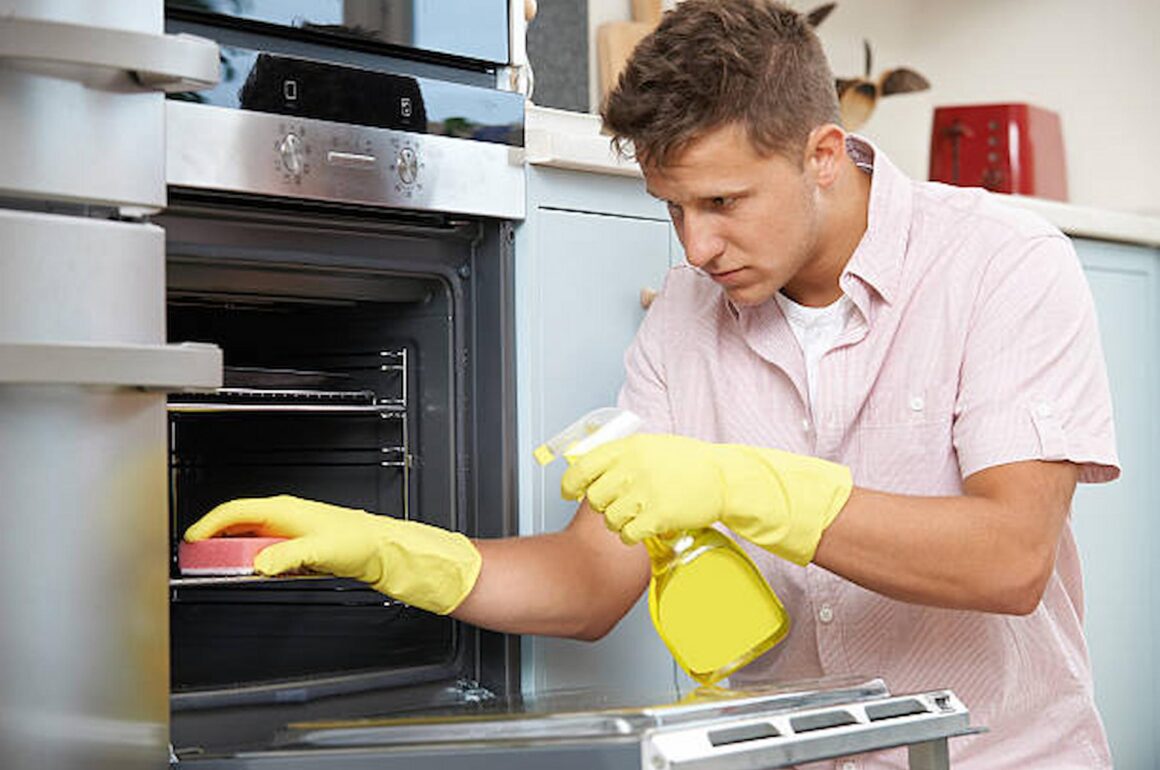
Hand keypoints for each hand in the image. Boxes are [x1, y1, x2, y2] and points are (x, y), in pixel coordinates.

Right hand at [184, 495, 481, 614]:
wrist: (384, 548)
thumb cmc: (360, 540)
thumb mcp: (320, 550)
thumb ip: (287, 556)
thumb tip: (260, 564)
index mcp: (285, 510)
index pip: (235, 511)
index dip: (209, 524)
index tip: (190, 539)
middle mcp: (285, 516)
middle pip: (238, 525)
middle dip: (215, 539)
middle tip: (197, 559)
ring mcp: (290, 531)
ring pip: (250, 539)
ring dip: (232, 552)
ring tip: (219, 568)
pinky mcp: (298, 546)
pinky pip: (265, 552)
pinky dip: (251, 561)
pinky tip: (253, 573)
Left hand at [560, 435, 852, 564]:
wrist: (724, 478)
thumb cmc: (689, 462)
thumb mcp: (652, 446)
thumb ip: (621, 455)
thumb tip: (587, 464)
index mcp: (628, 448)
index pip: (583, 467)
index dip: (570, 484)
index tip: (569, 492)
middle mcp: (632, 468)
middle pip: (595, 498)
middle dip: (602, 506)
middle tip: (617, 506)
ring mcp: (645, 493)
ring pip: (610, 519)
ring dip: (618, 523)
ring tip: (635, 516)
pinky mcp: (657, 516)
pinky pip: (628, 534)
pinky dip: (632, 536)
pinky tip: (642, 529)